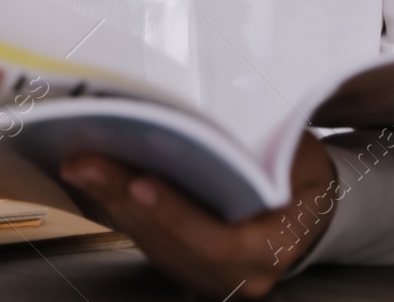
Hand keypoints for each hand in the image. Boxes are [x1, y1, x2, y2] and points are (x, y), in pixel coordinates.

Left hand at [60, 131, 336, 297]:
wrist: (311, 205)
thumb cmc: (301, 172)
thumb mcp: (297, 153)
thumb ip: (260, 147)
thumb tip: (210, 118)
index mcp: (275, 246)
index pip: (219, 240)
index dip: (176, 214)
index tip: (140, 181)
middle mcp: (243, 272)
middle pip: (173, 241)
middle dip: (124, 198)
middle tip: (88, 162)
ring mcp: (213, 275)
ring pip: (153, 243)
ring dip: (112, 203)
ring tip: (82, 165)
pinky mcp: (188, 264)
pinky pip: (148, 241)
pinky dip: (119, 209)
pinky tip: (95, 180)